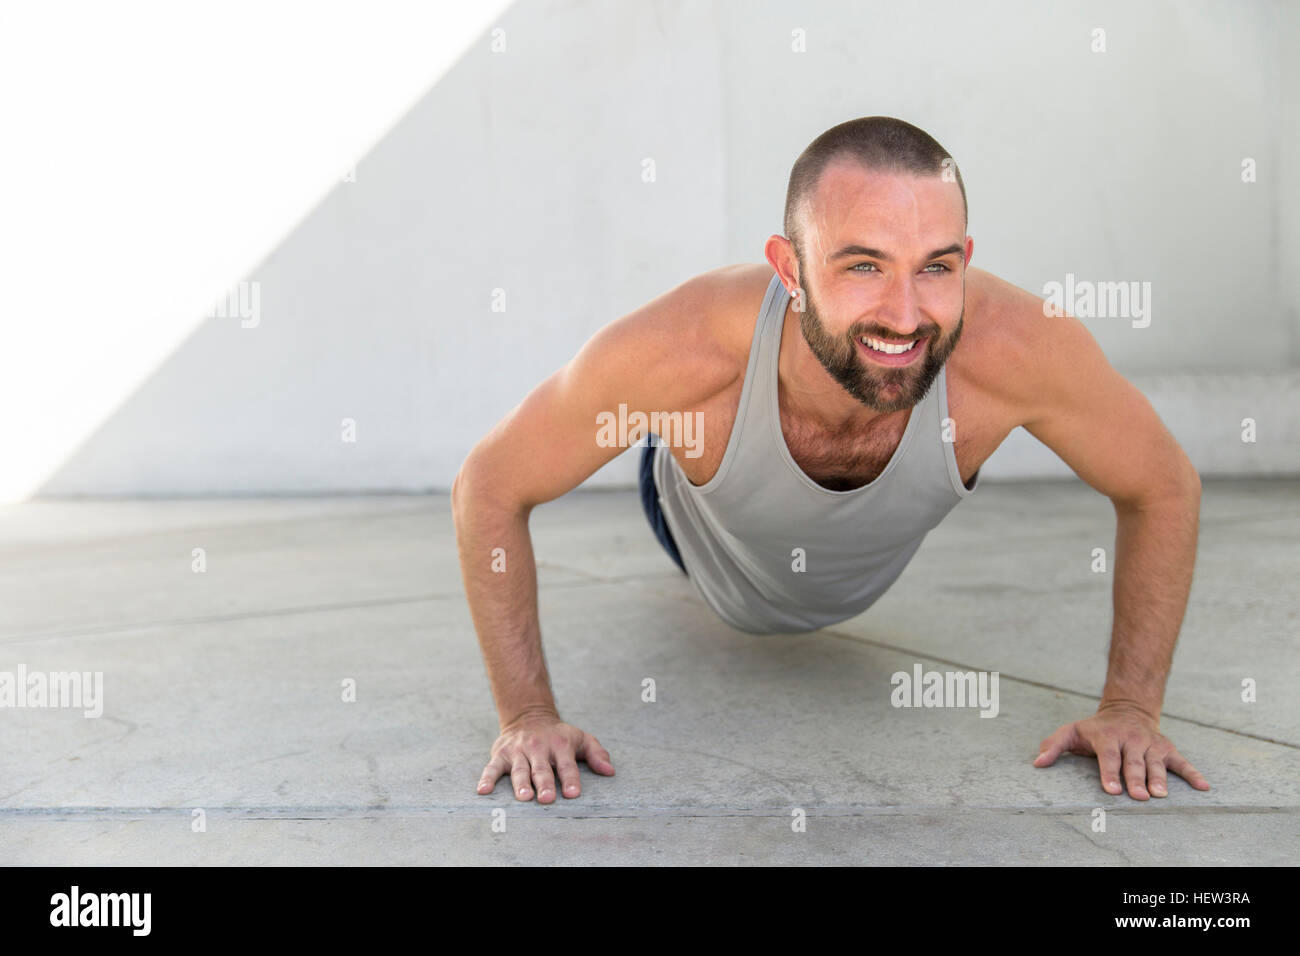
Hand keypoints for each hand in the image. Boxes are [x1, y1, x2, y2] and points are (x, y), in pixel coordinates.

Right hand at [477, 711, 614, 802]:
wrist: (528, 716)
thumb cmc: (559, 735)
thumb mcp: (580, 738)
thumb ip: (596, 754)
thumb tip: (610, 771)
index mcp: (559, 745)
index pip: (566, 765)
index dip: (570, 779)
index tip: (573, 794)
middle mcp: (538, 748)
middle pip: (541, 769)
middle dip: (544, 783)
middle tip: (547, 798)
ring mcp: (518, 751)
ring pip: (519, 770)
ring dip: (520, 784)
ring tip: (524, 797)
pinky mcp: (501, 754)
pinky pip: (492, 767)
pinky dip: (487, 778)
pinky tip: (483, 791)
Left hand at [1033, 702, 1209, 799]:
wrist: (1127, 710)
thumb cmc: (1095, 729)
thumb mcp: (1071, 731)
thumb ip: (1054, 745)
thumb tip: (1037, 762)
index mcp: (1107, 737)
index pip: (1108, 757)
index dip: (1110, 773)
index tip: (1111, 790)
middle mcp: (1131, 740)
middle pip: (1134, 762)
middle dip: (1136, 779)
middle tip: (1139, 796)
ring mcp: (1151, 744)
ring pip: (1156, 763)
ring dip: (1159, 778)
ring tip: (1161, 795)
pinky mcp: (1167, 748)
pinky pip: (1182, 762)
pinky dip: (1193, 774)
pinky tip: (1204, 787)